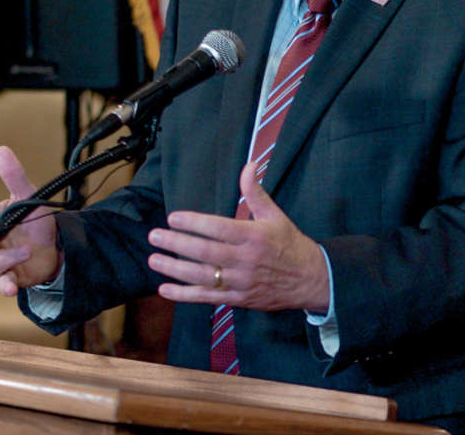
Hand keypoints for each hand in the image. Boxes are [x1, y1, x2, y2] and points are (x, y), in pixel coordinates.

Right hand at [0, 146, 62, 296]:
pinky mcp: (12, 277)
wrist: (56, 245)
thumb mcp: (29, 196)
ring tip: (28, 250)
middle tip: (4, 233)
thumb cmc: (35, 220)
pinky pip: (3, 284)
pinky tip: (11, 288)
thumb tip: (1, 149)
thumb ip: (15, 176)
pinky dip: (6, 287)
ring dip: (7, 258)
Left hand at [147, 163, 329, 312]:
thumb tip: (248, 166)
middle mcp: (246, 260)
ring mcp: (241, 282)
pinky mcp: (238, 299)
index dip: (194, 223)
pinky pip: (207, 298)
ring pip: (202, 277)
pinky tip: (165, 289)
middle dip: (177, 244)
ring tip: (154, 260)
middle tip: (154, 236)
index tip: (173, 217)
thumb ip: (255, 192)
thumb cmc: (290, 244)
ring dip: (175, 269)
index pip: (219, 228)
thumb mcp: (276, 215)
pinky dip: (185, 295)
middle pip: (206, 252)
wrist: (310, 279)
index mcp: (254, 236)